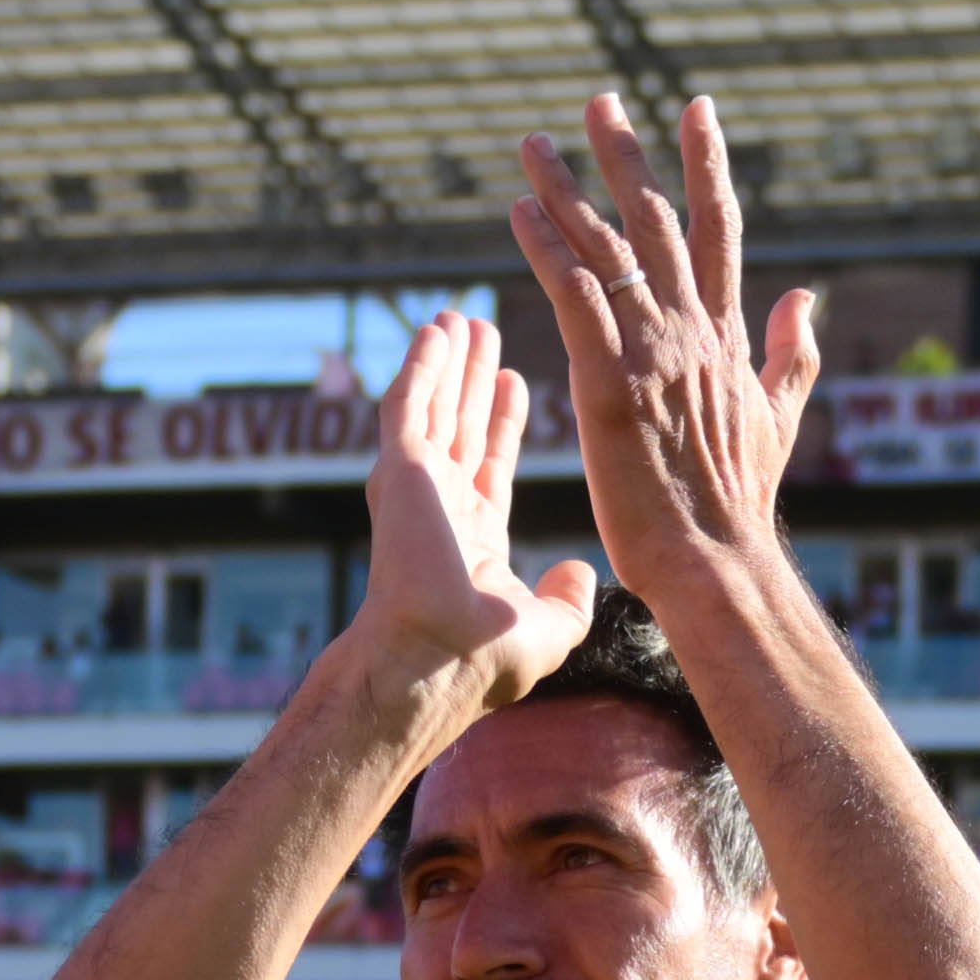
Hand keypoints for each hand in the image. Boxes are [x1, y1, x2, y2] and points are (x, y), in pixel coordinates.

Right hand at [351, 311, 591, 705]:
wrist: (438, 662)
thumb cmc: (485, 660)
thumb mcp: (547, 628)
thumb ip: (567, 598)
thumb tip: (578, 570)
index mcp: (473, 538)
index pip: (490, 463)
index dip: (502, 421)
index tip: (513, 380)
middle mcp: (443, 506)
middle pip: (462, 425)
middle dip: (472, 379)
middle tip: (484, 331)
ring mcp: (419, 487)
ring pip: (436, 407)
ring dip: (448, 363)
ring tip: (460, 317)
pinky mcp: (400, 471)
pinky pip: (409, 405)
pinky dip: (421, 366)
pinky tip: (435, 330)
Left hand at [504, 93, 826, 590]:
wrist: (716, 557)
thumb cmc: (738, 499)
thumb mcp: (779, 414)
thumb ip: (790, 351)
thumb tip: (803, 295)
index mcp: (725, 331)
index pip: (717, 226)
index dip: (706, 162)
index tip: (695, 108)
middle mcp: (690, 326)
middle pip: (654, 219)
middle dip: (624, 155)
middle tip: (596, 102)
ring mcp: (650, 350)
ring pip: (604, 248)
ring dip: (565, 189)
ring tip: (532, 144)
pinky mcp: (608, 381)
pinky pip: (573, 298)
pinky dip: (546, 250)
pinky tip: (518, 213)